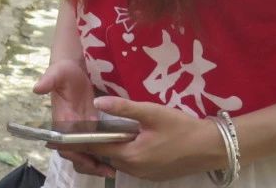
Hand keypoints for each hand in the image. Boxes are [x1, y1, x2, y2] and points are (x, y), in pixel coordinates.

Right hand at [34, 60, 113, 176]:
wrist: (72, 67)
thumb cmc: (63, 70)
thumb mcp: (56, 73)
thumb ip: (47, 80)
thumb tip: (36, 89)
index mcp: (61, 119)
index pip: (64, 144)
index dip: (74, 154)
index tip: (88, 160)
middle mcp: (69, 127)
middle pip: (75, 153)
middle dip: (88, 164)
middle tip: (107, 171)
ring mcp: (79, 127)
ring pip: (84, 152)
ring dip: (95, 163)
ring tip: (112, 170)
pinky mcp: (90, 124)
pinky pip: (93, 144)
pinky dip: (102, 153)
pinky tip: (115, 159)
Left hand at [86, 96, 227, 181]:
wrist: (212, 147)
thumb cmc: (181, 128)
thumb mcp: (151, 112)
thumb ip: (123, 107)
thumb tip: (97, 101)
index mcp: (131, 155)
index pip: (96, 149)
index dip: (80, 141)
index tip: (64, 135)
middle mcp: (135, 169)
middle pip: (106, 155)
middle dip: (96, 143)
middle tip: (87, 125)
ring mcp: (145, 175)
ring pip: (118, 160)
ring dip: (112, 147)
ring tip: (106, 129)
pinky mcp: (154, 175)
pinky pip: (131, 164)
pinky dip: (125, 152)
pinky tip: (129, 138)